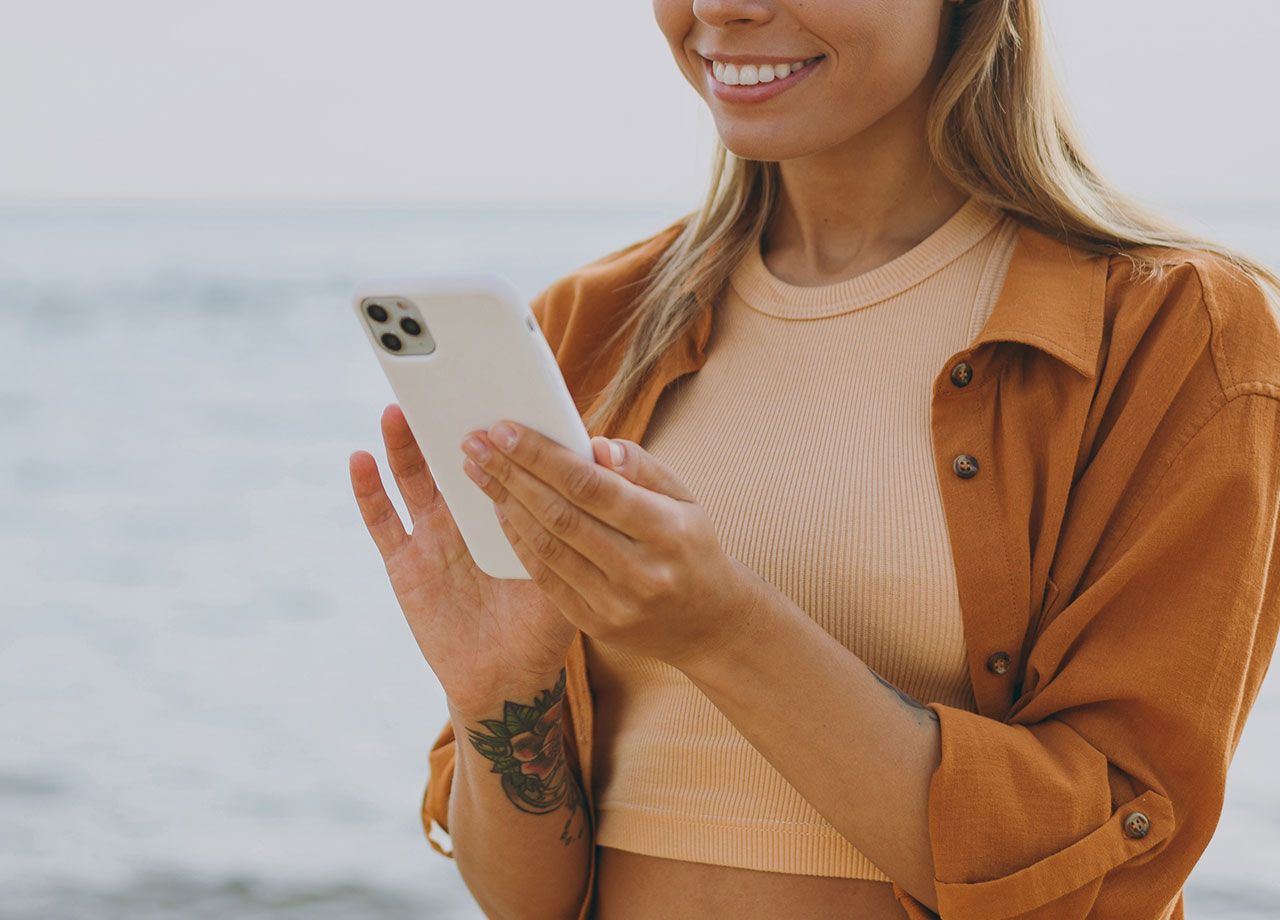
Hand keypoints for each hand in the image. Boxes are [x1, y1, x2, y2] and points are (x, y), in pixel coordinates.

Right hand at [349, 404, 577, 715]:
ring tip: (398, 408)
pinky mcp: (405, 564)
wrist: (508, 680)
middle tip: (439, 381)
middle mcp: (466, 517)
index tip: (496, 385)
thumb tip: (601, 460)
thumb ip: (576, 520)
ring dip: (403, 444)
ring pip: (413, 478)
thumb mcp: (567, 567)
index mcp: (505, 512)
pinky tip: (361, 459)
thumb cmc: (541, 624)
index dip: (496, 425)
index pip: (499, 458)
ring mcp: (432, 537)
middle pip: (450, 458)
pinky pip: (382, 522)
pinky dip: (369, 490)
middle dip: (445, 421)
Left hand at [458, 419, 766, 674]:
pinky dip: (518, 541)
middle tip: (476, 443)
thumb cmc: (690, 545)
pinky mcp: (594, 625)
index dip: (544, 457)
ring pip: (547, 547)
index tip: (506, 430)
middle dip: (511, 474)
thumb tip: (595, 444)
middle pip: (561, 516)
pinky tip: (500, 510)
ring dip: (506, 504)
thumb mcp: (684, 497)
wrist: (708, 623)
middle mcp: (641, 571)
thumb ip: (641, 467)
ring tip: (479, 471)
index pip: (593, 487)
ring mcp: (616, 604)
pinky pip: (545, 578)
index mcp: (667, 531)